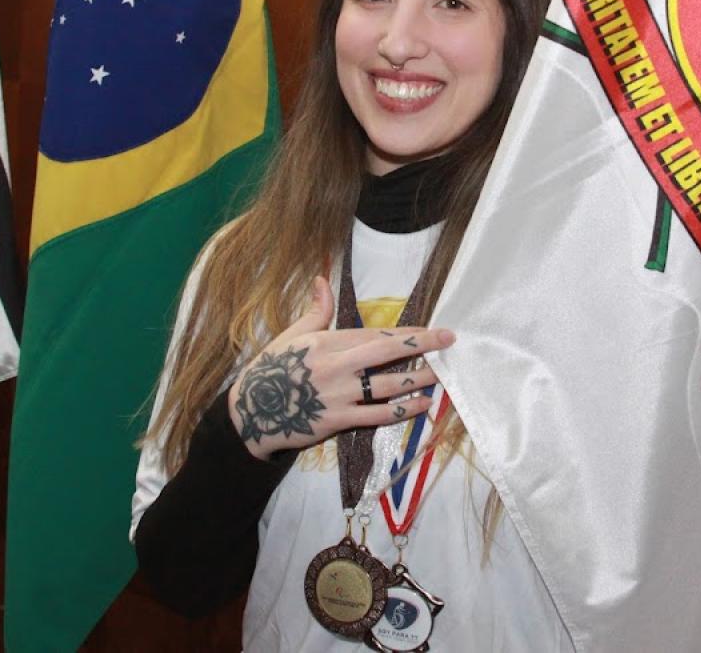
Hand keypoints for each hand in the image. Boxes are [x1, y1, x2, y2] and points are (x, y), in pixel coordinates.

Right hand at [227, 276, 453, 460]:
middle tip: (450, 340)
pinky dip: (402, 410)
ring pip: (388, 385)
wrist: (250, 413)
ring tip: (441, 376)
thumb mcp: (291, 336)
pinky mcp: (339, 420)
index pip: (375, 333)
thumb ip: (315, 311)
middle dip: (422, 345)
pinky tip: (422, 405)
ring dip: (418, 379)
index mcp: (327, 341)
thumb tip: (323, 280)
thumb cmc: (271, 370)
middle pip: (387, 351)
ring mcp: (340, 394)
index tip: (433, 329)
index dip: (406, 332)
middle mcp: (337, 365)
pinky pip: (378, 415)